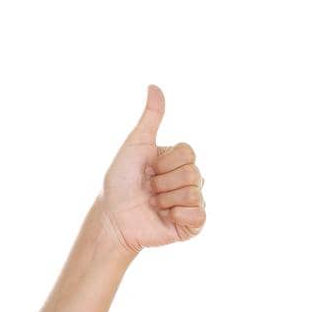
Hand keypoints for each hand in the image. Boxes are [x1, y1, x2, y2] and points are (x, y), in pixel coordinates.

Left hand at [96, 84, 206, 255]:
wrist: (113, 216)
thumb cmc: (121, 181)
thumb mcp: (136, 144)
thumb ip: (150, 117)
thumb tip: (154, 86)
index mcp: (178, 161)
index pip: (188, 152)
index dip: (164, 162)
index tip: (148, 169)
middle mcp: (188, 180)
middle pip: (192, 173)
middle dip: (163, 182)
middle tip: (149, 190)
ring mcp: (191, 202)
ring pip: (194, 193)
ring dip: (166, 200)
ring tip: (153, 205)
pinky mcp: (191, 225)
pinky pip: (199, 215)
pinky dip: (177, 215)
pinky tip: (165, 218)